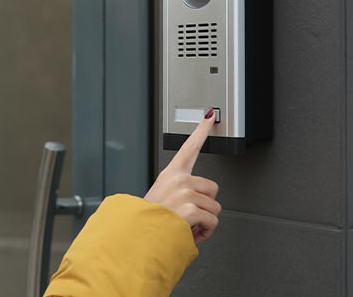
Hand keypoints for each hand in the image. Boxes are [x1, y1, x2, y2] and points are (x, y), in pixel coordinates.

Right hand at [144, 110, 220, 242]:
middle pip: (212, 188)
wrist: (137, 237)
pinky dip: (205, 232)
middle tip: (189, 216)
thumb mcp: (161, 199)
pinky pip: (212, 221)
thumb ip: (179, 193)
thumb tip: (196, 203)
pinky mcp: (190, 207)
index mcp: (170, 174)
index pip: (189, 147)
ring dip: (205, 221)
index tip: (209, 115)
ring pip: (214, 208)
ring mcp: (184, 192)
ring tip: (186, 225)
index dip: (201, 130)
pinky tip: (190, 232)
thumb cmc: (149, 221)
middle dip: (206, 205)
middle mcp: (178, 179)